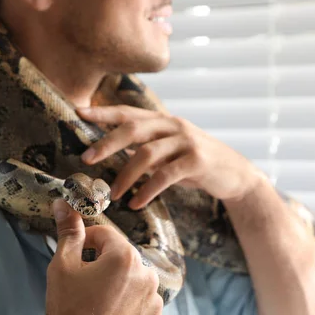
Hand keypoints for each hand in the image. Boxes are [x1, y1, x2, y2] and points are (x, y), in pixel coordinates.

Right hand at [25, 199, 163, 314]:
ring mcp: (154, 300)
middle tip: (85, 284)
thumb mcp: (62, 265)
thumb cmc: (67, 311)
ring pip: (133, 279)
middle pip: (121, 257)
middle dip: (103, 264)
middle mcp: (147, 275)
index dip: (86, 242)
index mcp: (125, 257)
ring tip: (98, 302)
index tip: (76, 256)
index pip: (105, 235)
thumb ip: (68, 231)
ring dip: (119, 284)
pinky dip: (129, 305)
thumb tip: (64, 205)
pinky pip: (142, 302)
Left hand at [77, 105, 264, 208]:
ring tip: (112, 194)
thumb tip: (113, 148)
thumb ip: (146, 145)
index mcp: (164, 121)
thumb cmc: (196, 163)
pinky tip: (136, 203)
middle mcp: (174, 125)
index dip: (103, 112)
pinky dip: (147, 191)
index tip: (78, 111)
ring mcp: (186, 141)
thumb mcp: (170, 149)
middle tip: (86, 159)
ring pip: (146, 154)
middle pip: (133, 129)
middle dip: (107, 143)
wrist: (235, 174)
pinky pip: (165, 175)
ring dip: (125, 176)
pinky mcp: (197, 161)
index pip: (128, 112)